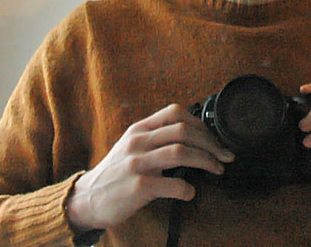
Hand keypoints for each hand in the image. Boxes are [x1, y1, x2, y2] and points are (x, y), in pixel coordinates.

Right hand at [65, 104, 234, 231]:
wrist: (86, 198)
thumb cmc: (115, 173)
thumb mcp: (131, 146)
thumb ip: (156, 137)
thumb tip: (193, 136)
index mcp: (139, 129)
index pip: (175, 112)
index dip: (200, 123)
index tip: (213, 137)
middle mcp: (138, 142)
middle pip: (183, 131)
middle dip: (210, 143)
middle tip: (224, 155)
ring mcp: (137, 163)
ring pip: (180, 152)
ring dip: (206, 161)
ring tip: (216, 169)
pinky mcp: (137, 187)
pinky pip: (171, 184)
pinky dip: (187, 188)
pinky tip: (190, 193)